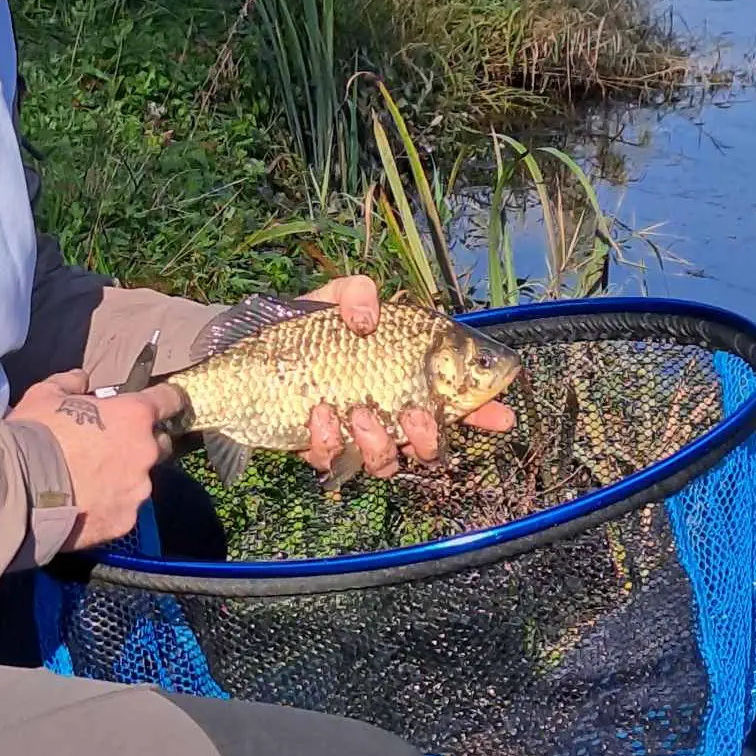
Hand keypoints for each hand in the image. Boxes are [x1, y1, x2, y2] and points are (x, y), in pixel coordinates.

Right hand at [7, 370, 187, 550]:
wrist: (19, 490)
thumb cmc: (35, 434)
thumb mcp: (45, 395)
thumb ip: (70, 383)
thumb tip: (81, 379)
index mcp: (133, 416)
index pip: (169, 400)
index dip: (165, 400)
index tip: (160, 403)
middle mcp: (145, 452)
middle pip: (159, 445)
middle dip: (141, 444)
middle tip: (109, 448)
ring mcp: (137, 490)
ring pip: (140, 481)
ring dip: (123, 478)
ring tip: (89, 484)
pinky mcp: (124, 521)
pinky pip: (122, 510)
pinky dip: (108, 507)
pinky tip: (83, 506)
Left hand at [298, 275, 515, 480]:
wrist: (252, 360)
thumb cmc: (304, 329)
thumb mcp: (333, 297)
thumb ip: (358, 292)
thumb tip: (369, 319)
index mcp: (406, 378)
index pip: (456, 402)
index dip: (484, 412)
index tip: (502, 417)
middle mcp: (389, 414)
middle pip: (430, 447)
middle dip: (430, 440)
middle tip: (415, 416)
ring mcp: (357, 438)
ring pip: (387, 464)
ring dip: (379, 443)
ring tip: (356, 413)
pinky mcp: (322, 451)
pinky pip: (336, 462)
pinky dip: (330, 441)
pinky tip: (317, 414)